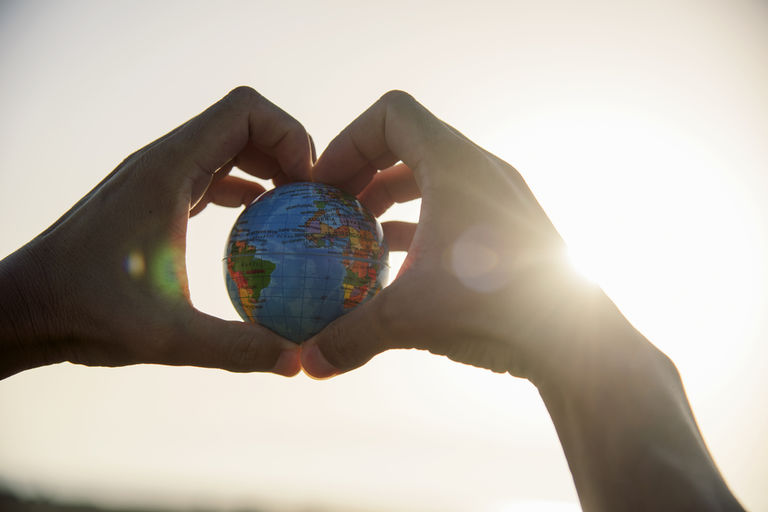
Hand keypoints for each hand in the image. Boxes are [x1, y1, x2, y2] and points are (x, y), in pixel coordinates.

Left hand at [0, 87, 311, 378]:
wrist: (27, 306)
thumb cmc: (85, 313)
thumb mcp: (166, 336)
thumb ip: (236, 347)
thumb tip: (296, 361)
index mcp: (169, 170)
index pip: (245, 111)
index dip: (290, 135)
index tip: (309, 186)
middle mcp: (164, 160)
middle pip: (244, 122)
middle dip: (288, 150)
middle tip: (313, 199)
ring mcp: (158, 175)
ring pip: (228, 145)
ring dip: (268, 166)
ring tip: (296, 209)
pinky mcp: (155, 195)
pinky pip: (212, 172)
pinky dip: (244, 186)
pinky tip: (260, 223)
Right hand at [301, 91, 637, 384]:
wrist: (576, 341)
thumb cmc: (498, 309)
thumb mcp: (411, 318)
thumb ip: (350, 336)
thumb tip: (307, 362)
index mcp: (456, 165)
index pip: (391, 115)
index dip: (348, 142)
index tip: (325, 185)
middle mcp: (482, 170)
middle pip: (408, 143)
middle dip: (363, 172)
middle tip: (334, 209)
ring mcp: (500, 197)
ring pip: (431, 176)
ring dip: (390, 199)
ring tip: (360, 233)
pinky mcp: (510, 227)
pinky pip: (453, 207)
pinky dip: (419, 223)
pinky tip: (399, 263)